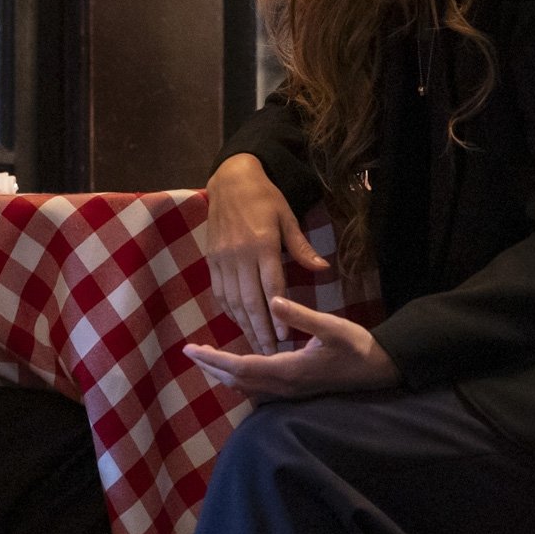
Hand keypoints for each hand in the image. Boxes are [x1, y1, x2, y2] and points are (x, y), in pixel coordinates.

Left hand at [184, 297, 400, 399]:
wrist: (379, 369)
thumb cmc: (356, 346)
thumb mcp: (331, 326)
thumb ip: (301, 315)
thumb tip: (272, 301)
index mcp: (288, 371)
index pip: (239, 367)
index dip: (213, 359)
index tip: (191, 348)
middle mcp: (284, 387)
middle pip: (236, 381)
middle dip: (211, 367)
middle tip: (190, 352)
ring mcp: (289, 394)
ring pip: (246, 388)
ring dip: (223, 374)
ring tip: (205, 360)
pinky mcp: (295, 393)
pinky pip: (258, 391)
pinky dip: (239, 380)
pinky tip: (236, 370)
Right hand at [203, 153, 327, 354]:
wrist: (230, 180)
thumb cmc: (265, 198)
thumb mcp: (287, 217)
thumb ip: (301, 246)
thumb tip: (322, 269)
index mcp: (262, 244)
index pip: (270, 286)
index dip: (277, 313)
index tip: (283, 336)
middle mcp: (240, 255)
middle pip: (250, 300)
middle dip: (260, 329)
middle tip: (270, 353)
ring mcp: (222, 258)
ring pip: (232, 300)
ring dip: (244, 325)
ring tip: (255, 345)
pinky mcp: (211, 259)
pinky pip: (219, 291)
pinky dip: (228, 310)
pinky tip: (238, 323)